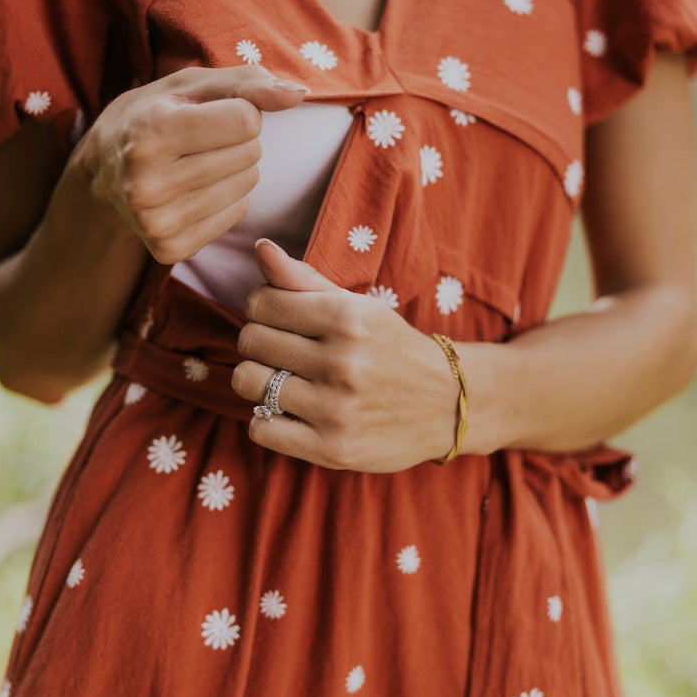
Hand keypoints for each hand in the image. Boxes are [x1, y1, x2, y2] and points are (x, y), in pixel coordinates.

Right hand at [80, 66, 308, 262]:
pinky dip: (226, 199)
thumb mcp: (190, 85)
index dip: (238, 110)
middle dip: (237, 141)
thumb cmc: (153, 116)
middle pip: (250, 153)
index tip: (207, 114)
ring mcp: (157, 221)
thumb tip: (299, 93)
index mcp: (150, 132)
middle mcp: (147, 182)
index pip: (247, 120)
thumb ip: (249, 82)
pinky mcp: (169, 248)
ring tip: (195, 163)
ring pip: (248, 185)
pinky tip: (192, 190)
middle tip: (198, 141)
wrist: (101, 173)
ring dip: (234, 169)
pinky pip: (237, 214)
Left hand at [232, 240, 460, 471]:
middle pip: (250, 341)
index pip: (260, 302)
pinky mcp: (333, 449)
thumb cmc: (392, 349)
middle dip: (260, 344)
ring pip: (248, 382)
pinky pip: (260, 429)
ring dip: (258, 381)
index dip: (262, 309)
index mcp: (347, 318)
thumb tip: (261, 248)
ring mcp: (336, 409)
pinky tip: (289, 413)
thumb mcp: (358, 307)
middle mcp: (342, 362)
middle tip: (284, 353)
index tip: (280, 321)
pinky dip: (266, 421)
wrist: (448, 405)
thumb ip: (304, 279)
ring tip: (283, 381)